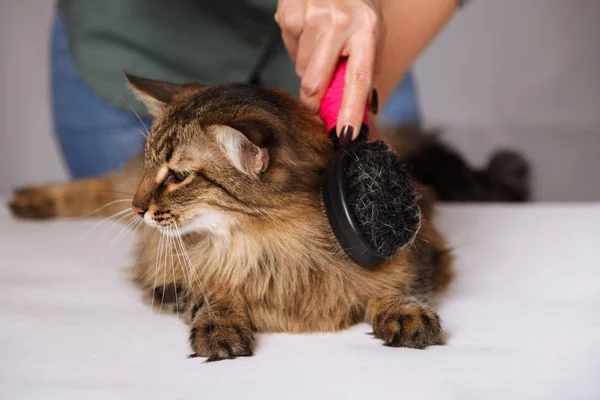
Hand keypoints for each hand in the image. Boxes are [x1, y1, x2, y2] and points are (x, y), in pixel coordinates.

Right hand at [275, 0, 383, 142]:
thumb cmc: (357, 7)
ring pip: (301, 68)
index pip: (357, 78)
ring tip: (320, 43)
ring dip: (308, 66)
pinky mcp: (290, 12)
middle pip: (315, 82)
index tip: (345, 135)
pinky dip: (297, 46)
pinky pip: (289, 49)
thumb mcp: (373, 33)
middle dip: (314, 98)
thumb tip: (366, 112)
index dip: (350, 110)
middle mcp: (340, 21)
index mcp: (367, 29)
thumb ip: (369, 70)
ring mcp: (312, 16)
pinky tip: (308, 30)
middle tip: (318, 96)